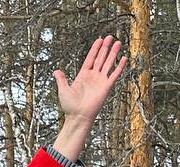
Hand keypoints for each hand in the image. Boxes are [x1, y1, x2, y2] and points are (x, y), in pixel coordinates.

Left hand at [52, 35, 126, 160]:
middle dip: (105, 47)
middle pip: (101, 58)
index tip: (99, 40)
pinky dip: (119, 67)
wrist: (78, 116)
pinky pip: (114, 74)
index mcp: (83, 75)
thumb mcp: (63, 90)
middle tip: (110, 37)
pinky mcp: (106, 87)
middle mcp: (93, 76)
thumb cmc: (70, 106)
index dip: (95, 49)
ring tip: (118, 43)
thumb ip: (61, 79)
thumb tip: (56, 71)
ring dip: (113, 53)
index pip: (90, 59)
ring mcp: (100, 81)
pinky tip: (123, 58)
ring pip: (108, 63)